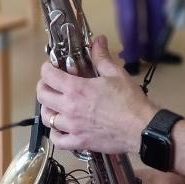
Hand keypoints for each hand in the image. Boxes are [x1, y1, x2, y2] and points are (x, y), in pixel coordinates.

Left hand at [37, 35, 154, 154]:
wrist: (142, 128)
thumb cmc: (130, 102)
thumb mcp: (116, 73)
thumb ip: (101, 57)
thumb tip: (98, 41)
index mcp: (76, 89)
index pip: (48, 75)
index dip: (47, 68)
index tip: (51, 68)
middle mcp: (70, 108)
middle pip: (42, 96)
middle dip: (43, 87)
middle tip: (51, 84)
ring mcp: (73, 127)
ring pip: (47, 118)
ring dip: (48, 109)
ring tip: (55, 105)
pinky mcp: (80, 142)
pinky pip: (57, 140)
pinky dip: (55, 134)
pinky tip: (61, 128)